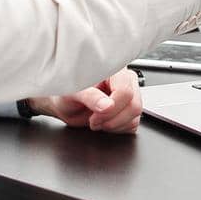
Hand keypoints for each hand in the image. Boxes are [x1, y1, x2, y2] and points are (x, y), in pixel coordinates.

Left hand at [25, 69, 142, 132]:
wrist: (65, 103)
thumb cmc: (67, 92)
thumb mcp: (73, 92)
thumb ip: (90, 97)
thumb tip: (107, 105)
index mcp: (113, 70)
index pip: (125, 91)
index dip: (111, 109)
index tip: (94, 115)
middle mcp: (125, 81)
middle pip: (134, 105)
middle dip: (112, 119)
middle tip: (94, 120)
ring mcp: (129, 96)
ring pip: (135, 116)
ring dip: (114, 125)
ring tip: (97, 121)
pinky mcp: (128, 110)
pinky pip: (133, 124)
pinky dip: (118, 129)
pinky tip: (105, 123)